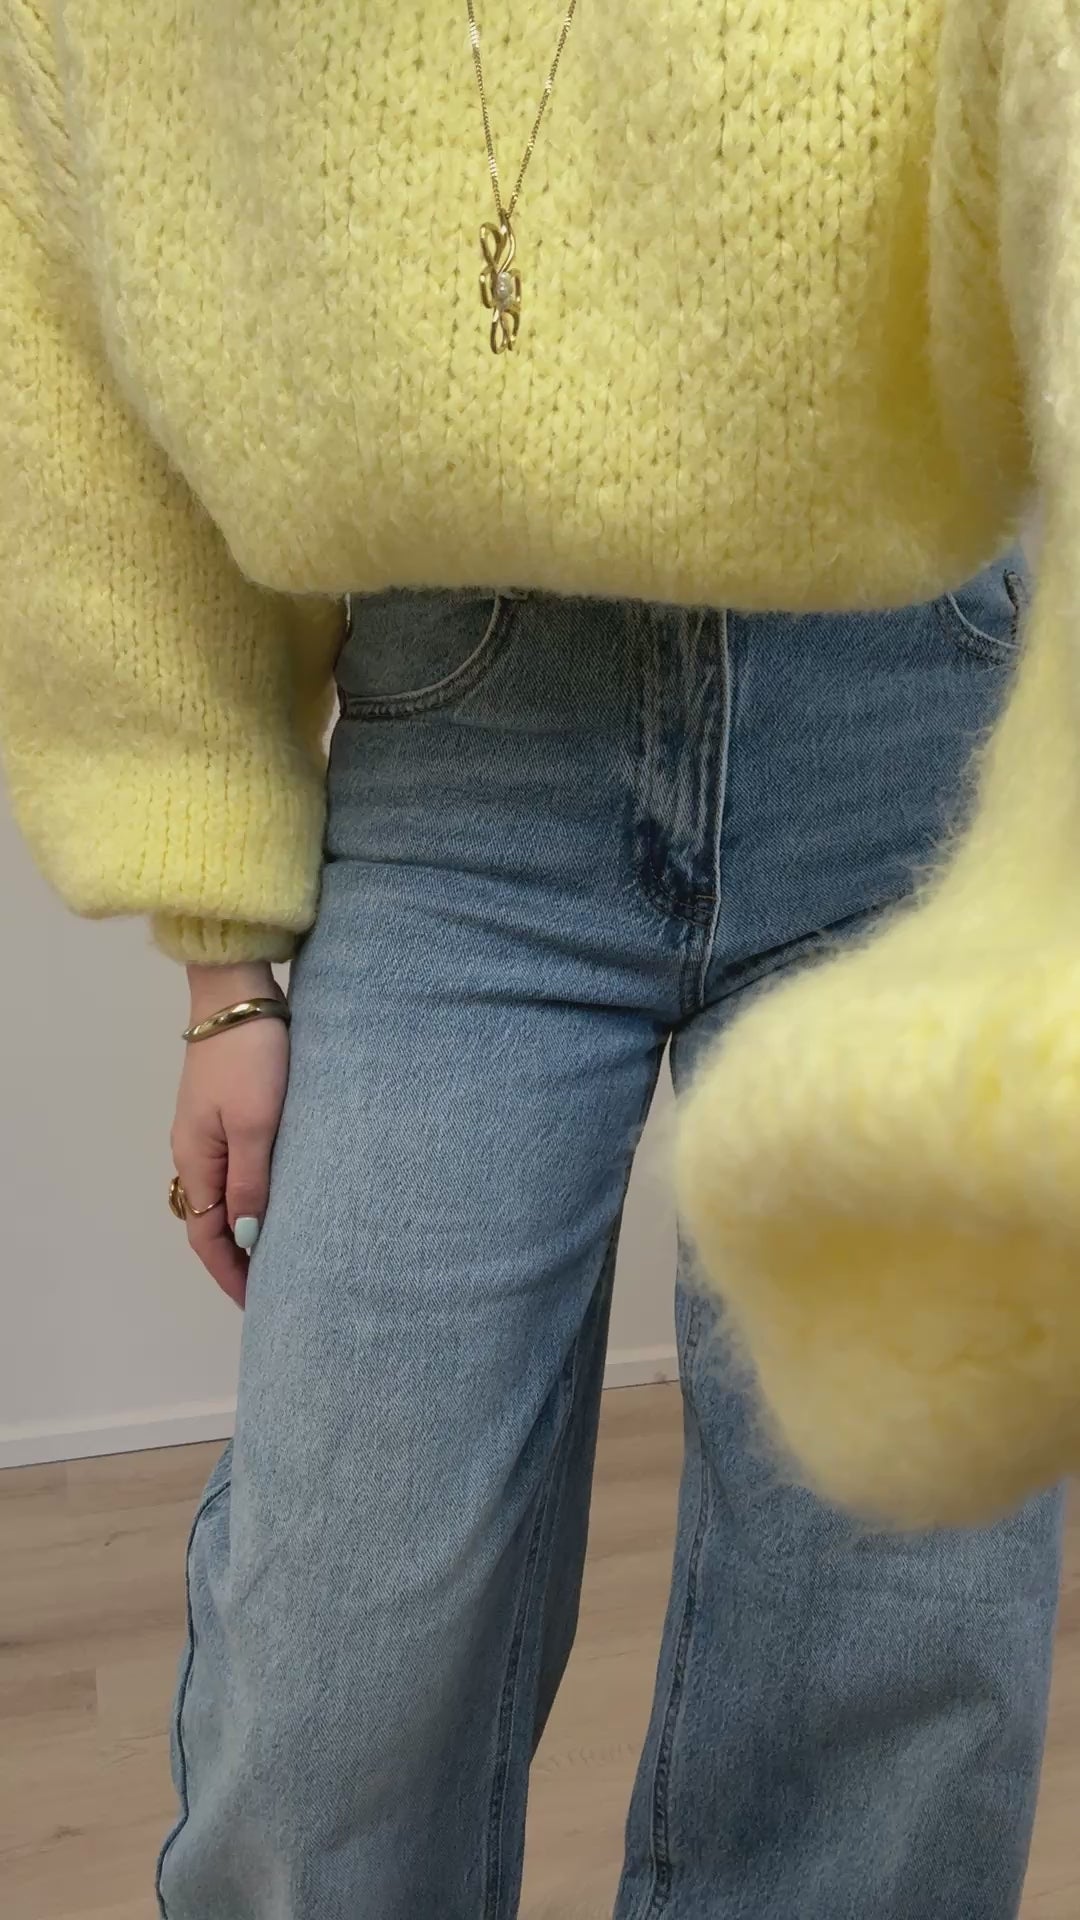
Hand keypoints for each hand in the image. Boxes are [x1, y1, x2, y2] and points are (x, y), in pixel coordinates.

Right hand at [170, 963, 289, 1306]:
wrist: (239, 994)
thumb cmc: (251, 1058)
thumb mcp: (256, 1124)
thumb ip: (252, 1181)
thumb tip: (249, 1237)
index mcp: (196, 1160)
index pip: (206, 1236)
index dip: (231, 1273)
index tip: (260, 1303)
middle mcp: (195, 1152)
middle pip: (212, 1221)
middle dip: (239, 1258)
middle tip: (279, 1286)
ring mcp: (210, 1130)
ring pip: (226, 1195)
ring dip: (249, 1226)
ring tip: (285, 1252)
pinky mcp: (228, 1110)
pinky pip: (238, 1169)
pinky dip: (256, 1195)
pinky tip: (283, 1199)